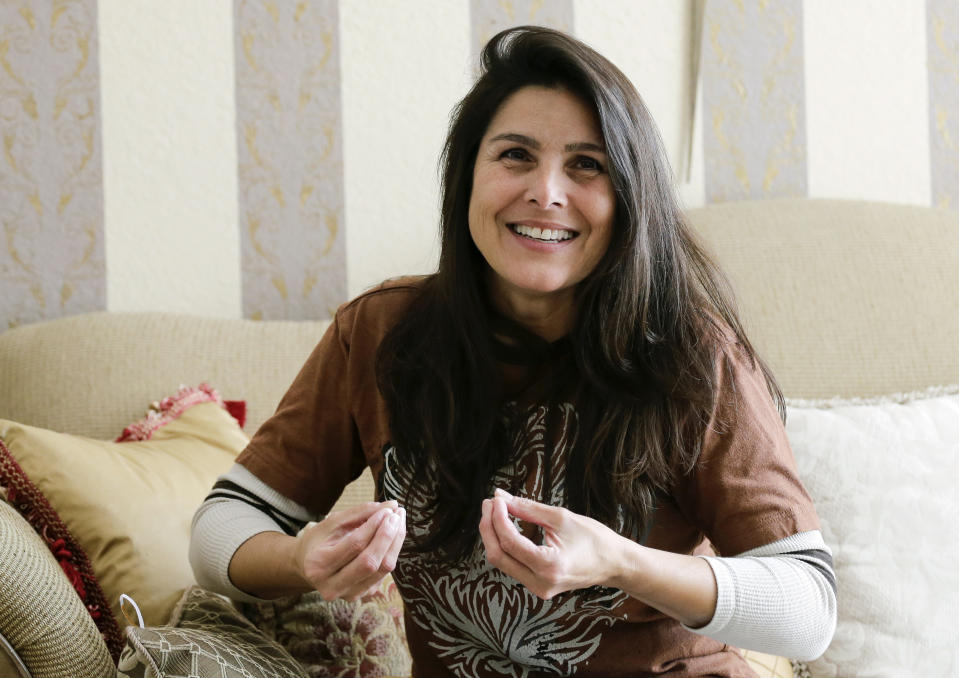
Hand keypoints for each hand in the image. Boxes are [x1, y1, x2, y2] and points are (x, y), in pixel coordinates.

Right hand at [295, 501, 405, 600]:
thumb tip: (392, 505)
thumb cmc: (320, 541)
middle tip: (397, 514)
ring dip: (395, 542)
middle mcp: (332, 586)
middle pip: (370, 562)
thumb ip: (360, 512)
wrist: (309, 567)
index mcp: (318, 565)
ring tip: (399, 520)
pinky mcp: (363, 595)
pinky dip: (392, 551)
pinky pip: (384, 573)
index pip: (354, 544)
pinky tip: (394, 535)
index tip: (387, 509)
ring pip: (382, 569)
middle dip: (387, 535)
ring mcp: (349, 594)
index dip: (374, 526)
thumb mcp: (333, 522)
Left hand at [478, 488, 626, 598]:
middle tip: (490, 502)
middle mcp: (540, 583)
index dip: (497, 517)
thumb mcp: (561, 517)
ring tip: (495, 510)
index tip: (496, 498)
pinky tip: (505, 526)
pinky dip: (505, 544)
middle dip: (489, 527)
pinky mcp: (537, 586)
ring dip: (494, 535)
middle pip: (498, 556)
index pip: (510, 542)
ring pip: (502, 562)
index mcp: (549, 566)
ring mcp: (537, 588)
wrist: (614, 563)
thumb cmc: (594, 539)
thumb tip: (501, 497)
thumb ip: (527, 508)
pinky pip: (512, 565)